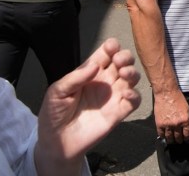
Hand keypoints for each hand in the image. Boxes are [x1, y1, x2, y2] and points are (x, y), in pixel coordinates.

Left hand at [35, 39, 140, 174]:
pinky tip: (125, 94)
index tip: (111, 47)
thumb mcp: (57, 92)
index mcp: (90, 72)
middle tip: (119, 61)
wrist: (56, 143)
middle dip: (125, 56)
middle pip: (123, 61)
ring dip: (133, 72)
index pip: (106, 53)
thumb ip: (75, 78)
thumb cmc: (53, 114)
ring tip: (124, 74)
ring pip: (132, 78)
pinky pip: (134, 101)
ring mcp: (113, 97)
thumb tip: (95, 66)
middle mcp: (104, 81)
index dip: (112, 46)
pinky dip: (135, 95)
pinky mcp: (118, 113)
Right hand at [153, 89, 188, 143]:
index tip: (186, 139)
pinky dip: (163, 136)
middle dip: (179, 140)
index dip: (187, 138)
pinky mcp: (159, 124)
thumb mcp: (186, 108)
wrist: (166, 93)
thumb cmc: (177, 98)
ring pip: (170, 138)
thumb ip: (186, 119)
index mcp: (185, 120)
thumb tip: (186, 127)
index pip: (187, 134)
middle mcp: (177, 124)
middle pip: (178, 137)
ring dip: (171, 140)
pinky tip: (165, 136)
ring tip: (172, 140)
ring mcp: (167, 125)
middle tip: (179, 141)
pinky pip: (161, 134)